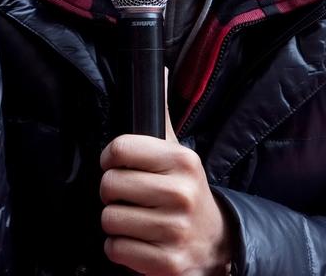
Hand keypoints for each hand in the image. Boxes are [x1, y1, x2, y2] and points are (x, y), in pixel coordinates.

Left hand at [100, 116, 232, 275]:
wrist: (216, 243)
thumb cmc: (186, 191)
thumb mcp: (178, 151)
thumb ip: (162, 113)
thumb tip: (160, 69)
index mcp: (181, 160)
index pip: (119, 149)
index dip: (110, 157)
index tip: (117, 163)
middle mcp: (180, 194)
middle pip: (109, 184)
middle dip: (112, 191)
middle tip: (129, 194)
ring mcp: (174, 231)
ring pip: (109, 219)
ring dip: (116, 221)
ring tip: (135, 218)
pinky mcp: (166, 263)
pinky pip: (115, 249)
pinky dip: (120, 247)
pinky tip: (139, 240)